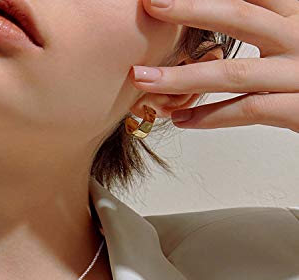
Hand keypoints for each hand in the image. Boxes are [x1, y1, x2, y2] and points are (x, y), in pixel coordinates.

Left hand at [130, 0, 298, 132]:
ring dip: (183, 77)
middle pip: (240, 15)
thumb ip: (270, 20)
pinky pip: (249, 111)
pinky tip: (181, 119)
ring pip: (234, 72)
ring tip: (144, 80)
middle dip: (191, 9)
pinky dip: (211, 116)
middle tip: (152, 4)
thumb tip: (229, 12)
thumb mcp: (298, 34)